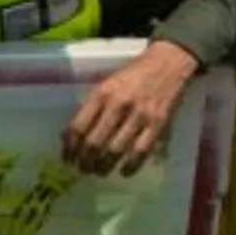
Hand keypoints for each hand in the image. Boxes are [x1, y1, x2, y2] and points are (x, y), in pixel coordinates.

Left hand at [62, 44, 198, 175]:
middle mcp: (118, 105)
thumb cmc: (132, 75)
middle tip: (82, 169)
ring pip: (115, 150)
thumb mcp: (105, 84)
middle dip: (84, 161)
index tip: (67, 158)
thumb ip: (89, 107)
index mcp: (101, 94)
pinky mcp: (158, 124)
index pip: (78, 127)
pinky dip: (130, 166)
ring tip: (99, 172)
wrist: (168, 63)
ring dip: (103, 166)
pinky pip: (141, 152)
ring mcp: (139, 115)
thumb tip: (69, 136)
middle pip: (94, 143)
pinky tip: (124, 172)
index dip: (70, 148)